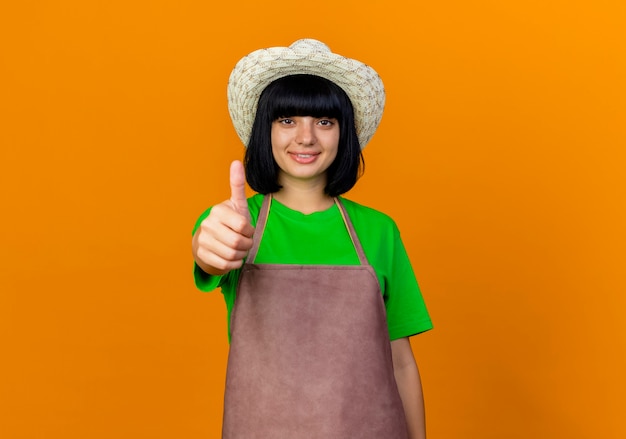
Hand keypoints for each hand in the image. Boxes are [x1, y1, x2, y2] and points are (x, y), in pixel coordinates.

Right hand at [192, 160, 254, 274]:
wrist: (210, 240)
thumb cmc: (229, 221)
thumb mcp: (236, 204)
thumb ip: (237, 185)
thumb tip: (236, 162)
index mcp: (217, 211)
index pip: (242, 226)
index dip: (249, 231)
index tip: (247, 230)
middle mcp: (207, 224)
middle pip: (237, 242)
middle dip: (246, 245)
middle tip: (245, 242)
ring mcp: (202, 240)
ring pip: (231, 255)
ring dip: (241, 255)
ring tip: (239, 249)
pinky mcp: (202, 255)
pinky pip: (225, 265)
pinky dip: (233, 264)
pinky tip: (233, 258)